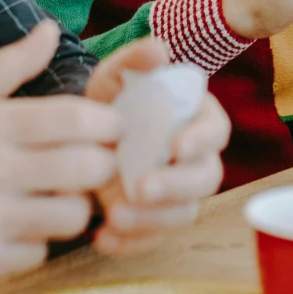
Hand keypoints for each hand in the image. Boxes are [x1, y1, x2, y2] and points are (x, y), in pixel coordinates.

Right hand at [0, 20, 122, 286]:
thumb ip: (9, 63)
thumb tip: (50, 30)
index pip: (74, 119)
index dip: (109, 123)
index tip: (115, 127)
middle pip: (86, 169)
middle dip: (103, 165)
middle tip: (97, 163)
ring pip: (73, 216)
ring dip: (74, 206)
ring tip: (58, 195)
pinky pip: (42, 254)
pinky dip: (39, 242)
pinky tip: (22, 226)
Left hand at [83, 37, 230, 254]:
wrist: (77, 140)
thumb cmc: (106, 104)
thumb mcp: (113, 76)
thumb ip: (134, 61)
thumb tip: (159, 50)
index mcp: (195, 120)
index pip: (215, 130)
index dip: (201, 140)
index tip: (176, 146)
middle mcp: (193, 160)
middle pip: (205, 179)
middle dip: (176, 187)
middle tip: (141, 189)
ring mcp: (176, 195)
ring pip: (183, 215)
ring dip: (152, 220)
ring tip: (114, 217)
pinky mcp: (154, 222)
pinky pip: (152, 240)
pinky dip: (129, 244)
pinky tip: (102, 238)